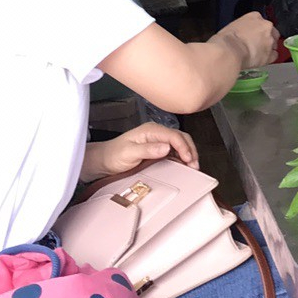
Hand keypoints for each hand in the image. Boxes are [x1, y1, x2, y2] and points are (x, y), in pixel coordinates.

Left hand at [81, 121, 198, 182]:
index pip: (174, 135)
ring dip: (188, 154)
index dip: (184, 146)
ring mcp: (158, 142)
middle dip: (190, 150)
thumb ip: (147, 149)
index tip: (189, 159)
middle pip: (181, 138)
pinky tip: (185, 166)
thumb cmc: (113, 156)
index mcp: (151, 131)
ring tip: (193, 167)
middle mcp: (156, 134)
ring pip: (180, 144)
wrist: (103, 161)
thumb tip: (166, 147)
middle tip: (195, 165)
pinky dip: (182, 158)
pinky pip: (175, 152)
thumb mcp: (128, 153)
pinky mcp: (158, 150)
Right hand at [219, 12, 277, 68]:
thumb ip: (243, 28)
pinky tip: (260, 60)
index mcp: (255, 16)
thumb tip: (242, 35)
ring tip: (257, 54)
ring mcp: (270, 40)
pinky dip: (268, 58)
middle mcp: (266, 26)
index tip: (253, 36)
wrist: (229, 51)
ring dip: (268, 48)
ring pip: (274, 44)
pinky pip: (274, 56)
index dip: (257, 31)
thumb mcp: (232, 26)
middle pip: (272, 32)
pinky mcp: (270, 54)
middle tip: (256, 45)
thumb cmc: (226, 39)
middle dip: (266, 38)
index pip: (261, 22)